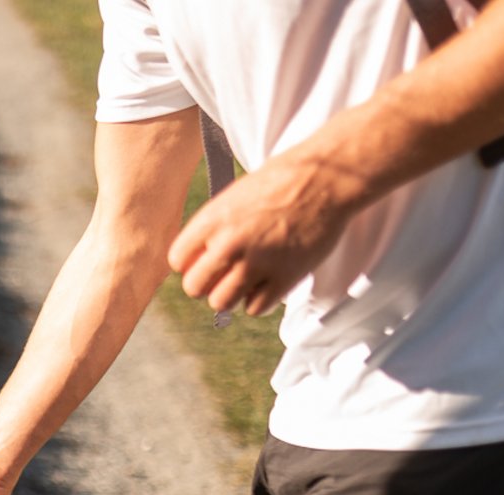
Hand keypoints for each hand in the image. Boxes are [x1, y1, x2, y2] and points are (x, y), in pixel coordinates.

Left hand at [167, 146, 364, 317]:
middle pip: (194, 287)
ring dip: (229, 296)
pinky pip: (255, 308)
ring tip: (244, 282)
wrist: (326, 178)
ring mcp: (257, 263)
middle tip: (222, 275)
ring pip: (221, 303)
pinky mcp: (285, 278)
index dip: (189, 263)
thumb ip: (214, 226)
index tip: (204, 260)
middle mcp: (229, 243)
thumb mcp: (236, 195)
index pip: (177, 260)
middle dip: (206, 284)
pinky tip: (266, 284)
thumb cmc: (282, 181)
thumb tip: (199, 258)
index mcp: (213, 218)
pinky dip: (257, 301)